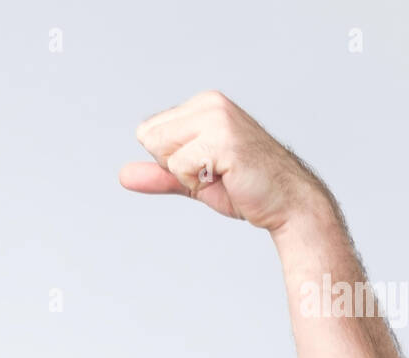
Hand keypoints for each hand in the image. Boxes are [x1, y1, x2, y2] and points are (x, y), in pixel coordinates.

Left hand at [119, 90, 336, 234]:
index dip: (170, 161)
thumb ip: (159, 173)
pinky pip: (179, 167)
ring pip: (162, 152)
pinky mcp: (222, 139)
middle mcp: (209, 103)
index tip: (204, 166)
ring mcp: (217, 117)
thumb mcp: (192, 178)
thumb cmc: (244, 187)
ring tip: (222, 173)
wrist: (286, 202)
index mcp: (202, 104)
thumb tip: (122, 176)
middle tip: (214, 172)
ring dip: (187, 175)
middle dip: (175, 166)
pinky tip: (228, 176)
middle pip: (149, 138)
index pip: (148, 132)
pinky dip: (198, 183)